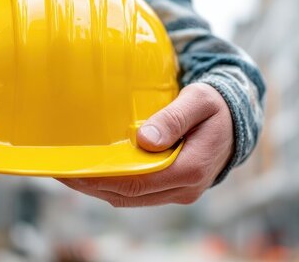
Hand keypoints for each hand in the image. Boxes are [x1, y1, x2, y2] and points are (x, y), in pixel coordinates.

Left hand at [57, 83, 233, 206]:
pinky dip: (114, 186)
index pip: (138, 182)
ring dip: (100, 189)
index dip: (103, 178)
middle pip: (129, 195)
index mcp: (191, 169)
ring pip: (131, 198)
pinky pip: (139, 193)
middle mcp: (185, 188)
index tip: (74, 168)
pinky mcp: (173, 189)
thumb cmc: (216, 105)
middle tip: (61, 170)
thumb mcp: (199, 101)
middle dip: (92, 186)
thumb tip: (145, 140)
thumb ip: (174, 118)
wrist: (237, 120)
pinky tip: (96, 172)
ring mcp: (179, 192)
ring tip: (71, 172)